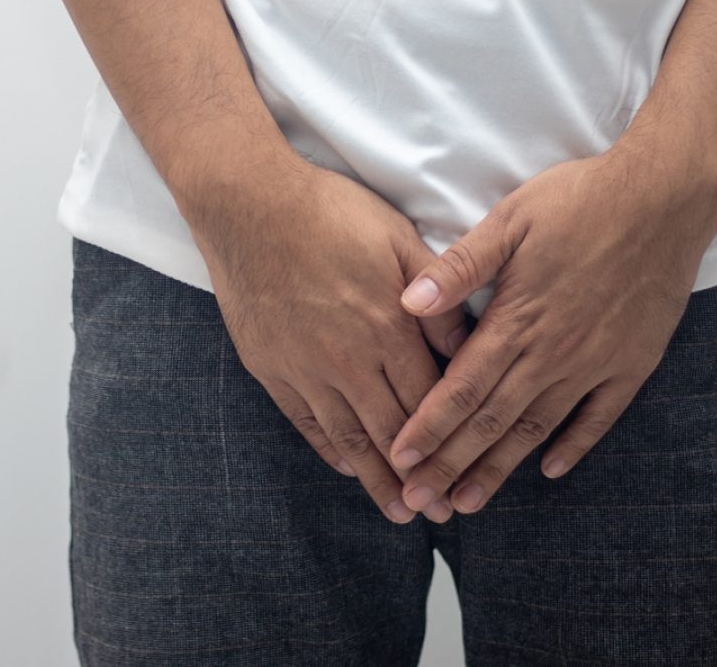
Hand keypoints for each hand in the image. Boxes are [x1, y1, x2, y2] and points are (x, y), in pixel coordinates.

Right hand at [182, 153, 470, 523]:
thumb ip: (437, 296)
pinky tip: (344, 465)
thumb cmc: (327, 211)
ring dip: (376, 479)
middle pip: (392, 430)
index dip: (450, 439)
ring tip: (397, 510)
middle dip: (420, 476)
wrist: (247, 204)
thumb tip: (469, 345)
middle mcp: (349, 358)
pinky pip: (304, 419)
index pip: (429, 398)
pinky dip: (327, 448)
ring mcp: (305, 366)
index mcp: (388, 326)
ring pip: (349, 436)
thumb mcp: (397, 239)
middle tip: (438, 512)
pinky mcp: (270, 365)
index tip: (467, 471)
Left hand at [386, 147, 716, 515]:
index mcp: (516, 321)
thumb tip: (407, 302)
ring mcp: (594, 362)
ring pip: (536, 427)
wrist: (664, 197)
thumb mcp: (509, 222)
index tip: (399, 459)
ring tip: (469, 501)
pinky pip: (599, 416)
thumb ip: (459, 268)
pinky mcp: (630, 362)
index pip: (460, 387)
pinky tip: (549, 469)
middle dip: (450, 463)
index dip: (428, 427)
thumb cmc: (578, 202)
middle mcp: (552, 353)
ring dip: (500, 466)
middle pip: (491, 420)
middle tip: (420, 500)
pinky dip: (573, 445)